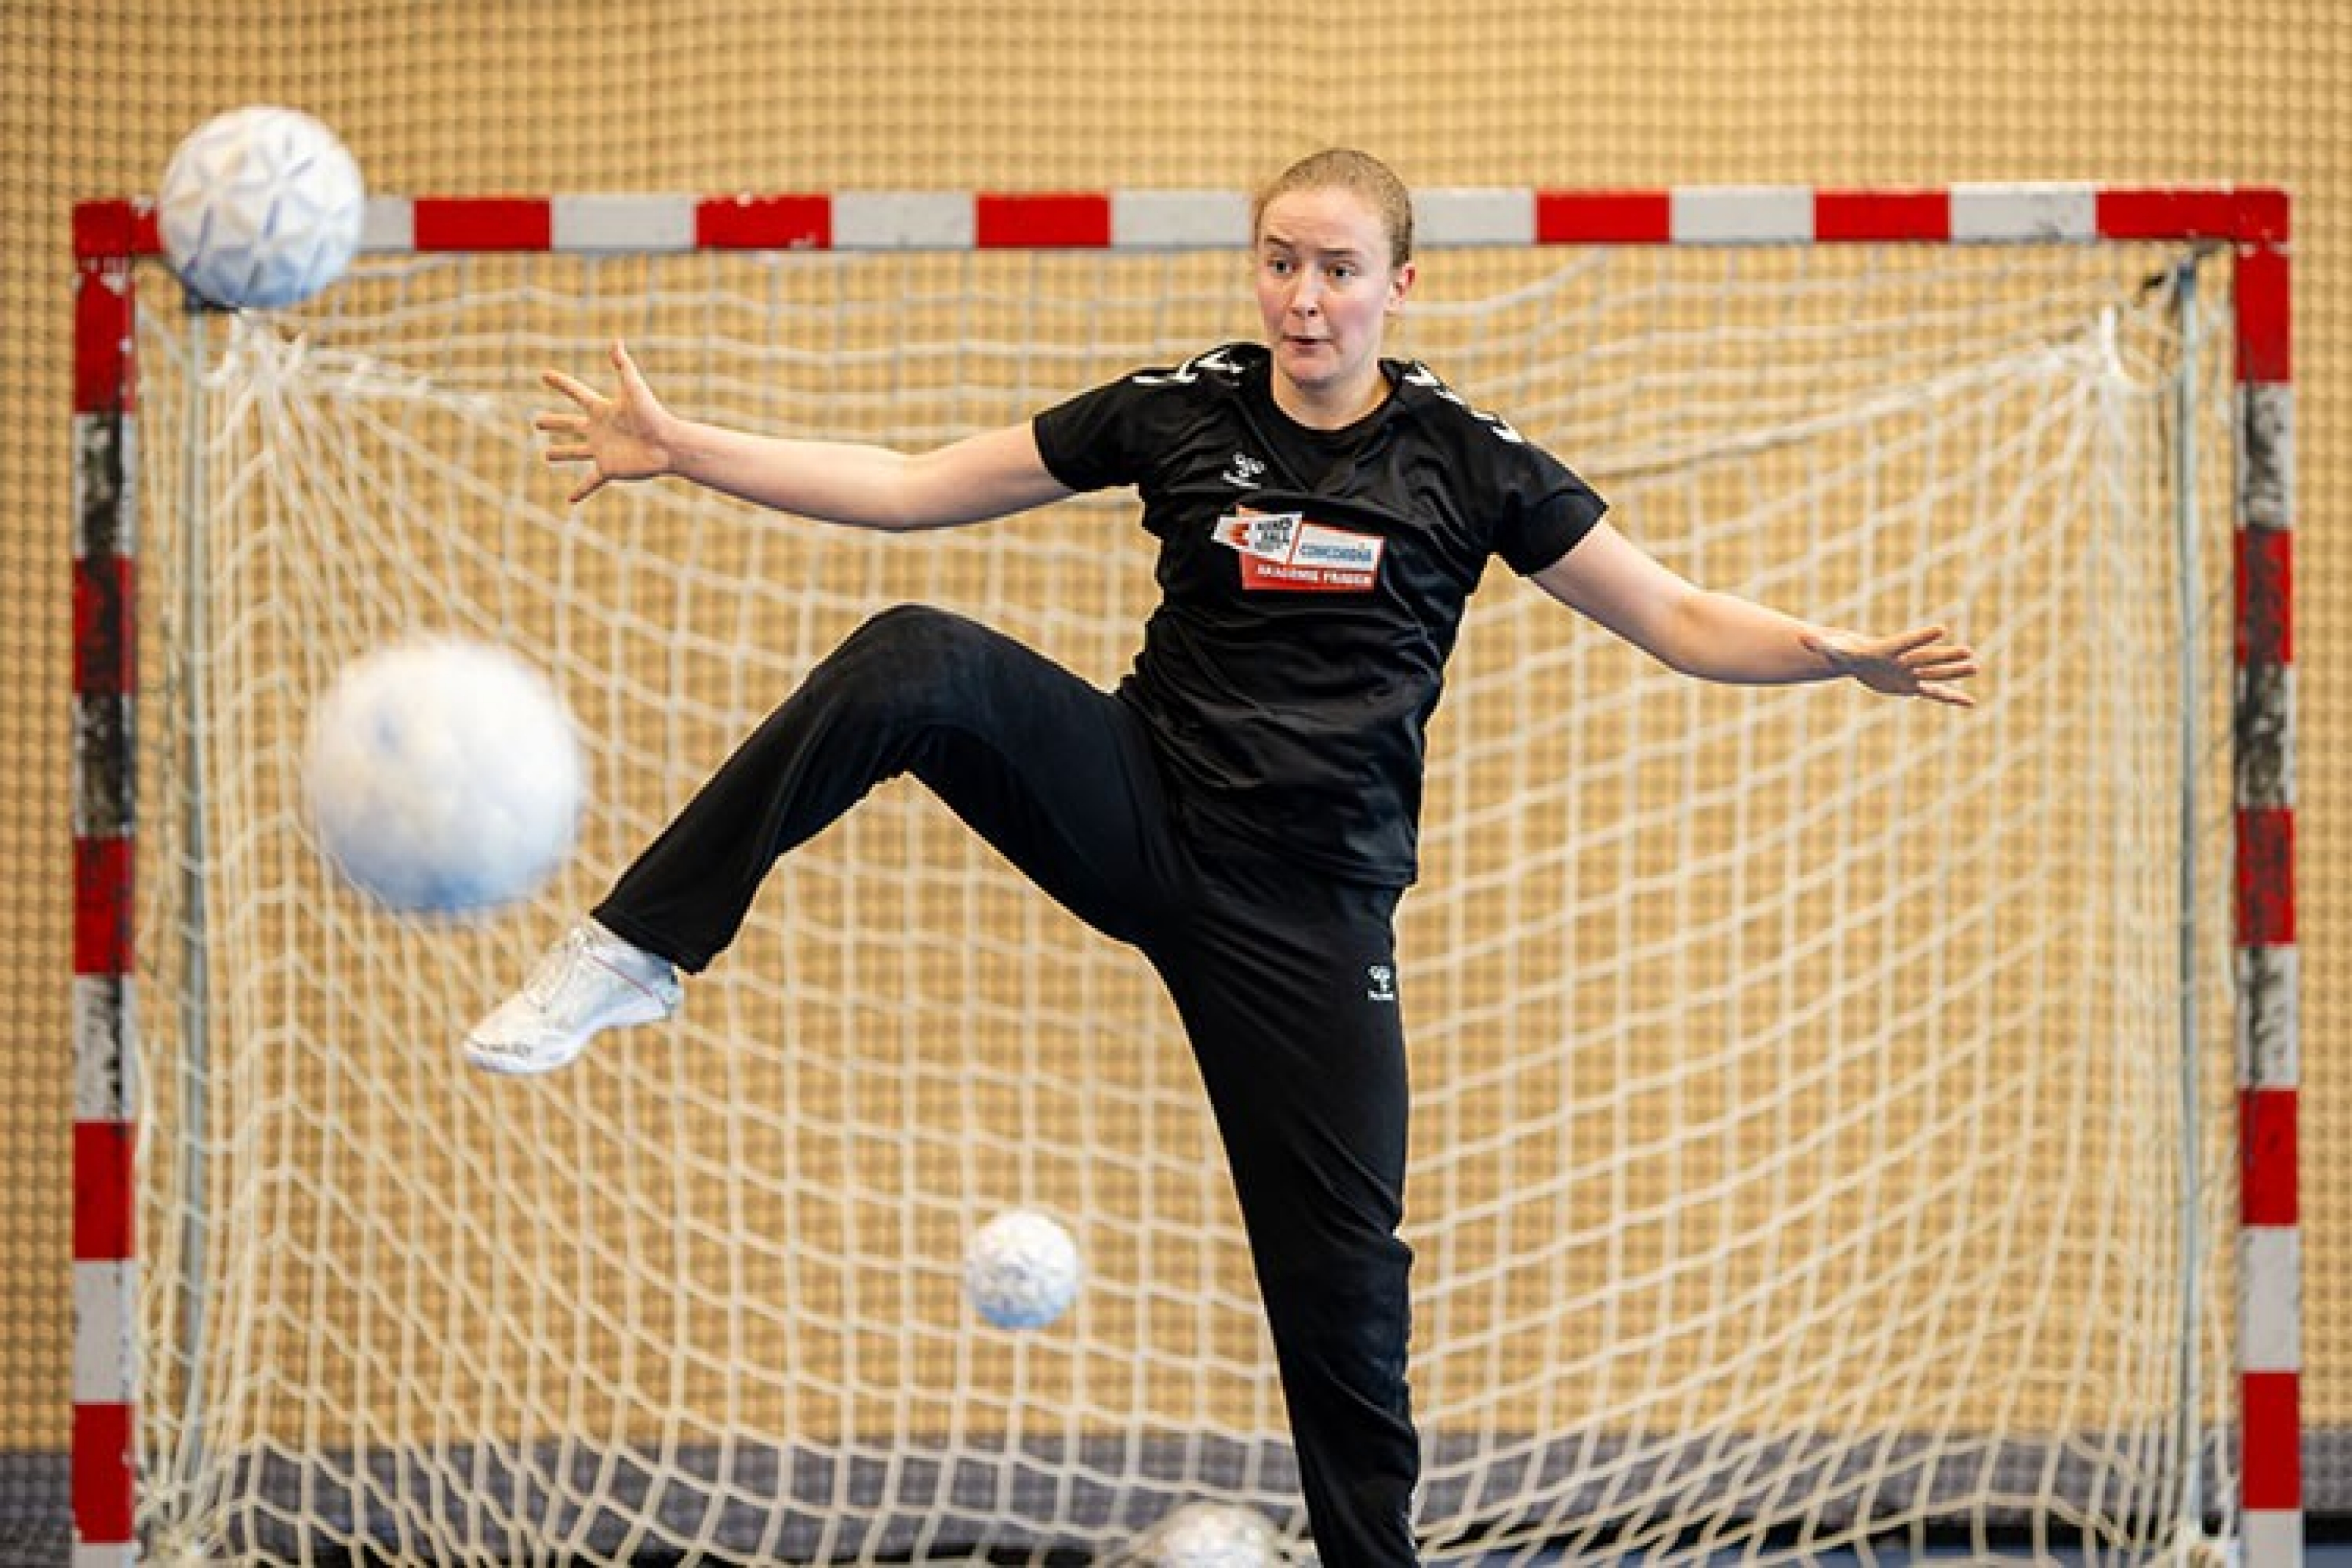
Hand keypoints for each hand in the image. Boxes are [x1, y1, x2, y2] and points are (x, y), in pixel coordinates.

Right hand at [536, 340, 675, 503]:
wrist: (668, 444)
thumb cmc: (652, 415)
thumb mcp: (634, 387)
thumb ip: (623, 365)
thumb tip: (616, 340)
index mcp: (601, 409)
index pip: (575, 392)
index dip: (560, 383)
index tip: (544, 374)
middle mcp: (599, 430)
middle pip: (570, 424)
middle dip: (553, 422)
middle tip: (537, 421)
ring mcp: (602, 450)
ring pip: (575, 452)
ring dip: (561, 454)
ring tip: (546, 457)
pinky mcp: (608, 469)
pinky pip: (590, 482)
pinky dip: (580, 491)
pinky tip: (569, 501)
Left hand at [1803, 626, 1979, 708]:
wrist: (1857, 658)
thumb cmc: (1844, 651)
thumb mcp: (1831, 650)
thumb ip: (1819, 644)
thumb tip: (1800, 638)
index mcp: (1888, 650)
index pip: (1906, 642)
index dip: (1921, 638)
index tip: (1940, 628)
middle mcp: (1905, 660)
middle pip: (1928, 659)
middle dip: (1946, 656)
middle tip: (1968, 651)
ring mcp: (1911, 673)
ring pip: (1936, 674)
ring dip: (1955, 673)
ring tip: (1977, 667)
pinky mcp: (1912, 687)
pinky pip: (1935, 694)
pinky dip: (1951, 699)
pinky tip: (1970, 703)